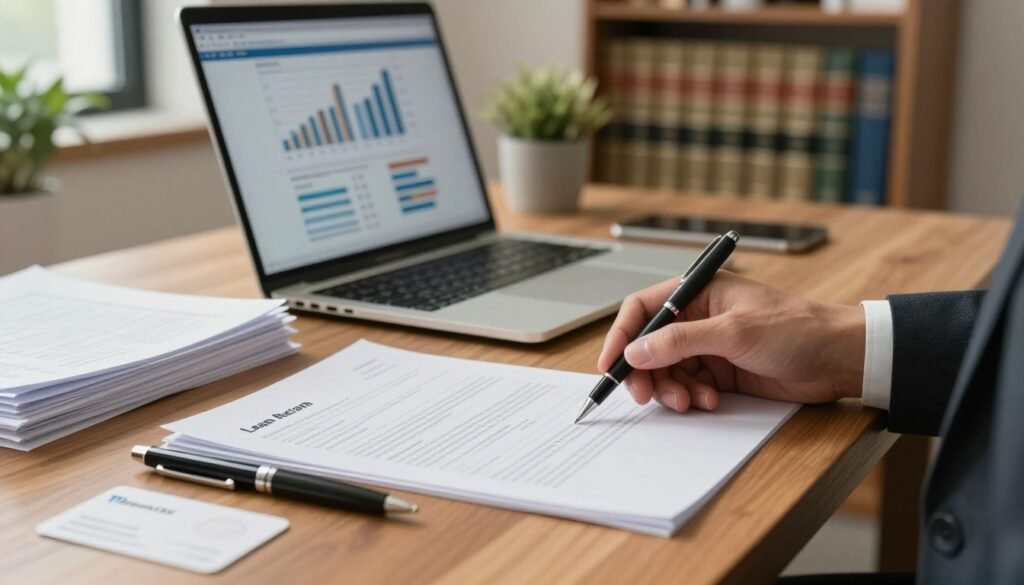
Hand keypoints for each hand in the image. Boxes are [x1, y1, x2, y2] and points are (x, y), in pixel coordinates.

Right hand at [598, 271, 864, 412]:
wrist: (838, 358)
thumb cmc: (796, 328)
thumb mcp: (734, 332)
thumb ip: (680, 341)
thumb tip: (637, 351)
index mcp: (698, 292)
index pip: (643, 309)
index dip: (622, 335)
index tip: (610, 364)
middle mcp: (697, 317)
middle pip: (649, 345)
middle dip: (645, 372)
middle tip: (646, 396)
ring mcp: (708, 346)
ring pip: (666, 371)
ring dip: (671, 389)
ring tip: (690, 401)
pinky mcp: (719, 372)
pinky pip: (688, 386)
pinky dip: (691, 397)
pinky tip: (710, 400)